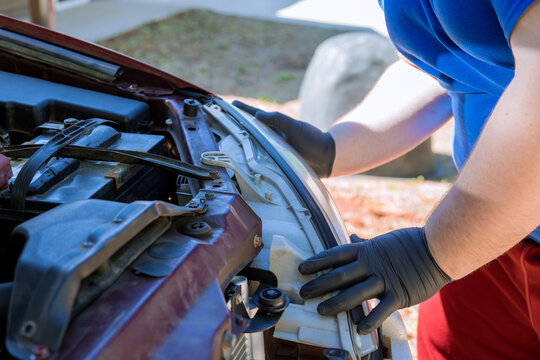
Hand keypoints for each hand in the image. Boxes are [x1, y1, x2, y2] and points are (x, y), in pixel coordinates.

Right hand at [232, 100, 335, 177]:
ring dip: (243, 141)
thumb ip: (277, 120)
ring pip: (255, 144)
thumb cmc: (313, 141)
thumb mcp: (294, 128)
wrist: (327, 159)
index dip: (243, 110)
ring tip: (230, 137)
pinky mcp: (278, 162)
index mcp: (276, 126)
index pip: (256, 116)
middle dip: (238, 124)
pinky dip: (251, 157)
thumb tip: (257, 115)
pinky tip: (245, 160)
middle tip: (224, 120)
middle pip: (252, 130)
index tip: (231, 103)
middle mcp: (274, 137)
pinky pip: (261, 159)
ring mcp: (275, 149)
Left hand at [298, 227, 450, 333]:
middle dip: (320, 283)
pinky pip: (382, 309)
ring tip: (322, 310)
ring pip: (356, 293)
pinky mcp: (400, 294)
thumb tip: (350, 238)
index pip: (337, 255)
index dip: (319, 261)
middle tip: (304, 291)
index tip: (303, 268)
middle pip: (341, 274)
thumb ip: (364, 245)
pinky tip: (359, 329)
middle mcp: (372, 265)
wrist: (437, 249)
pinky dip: (371, 319)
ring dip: (337, 302)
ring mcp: (385, 280)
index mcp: (367, 251)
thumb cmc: (409, 245)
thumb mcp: (383, 242)